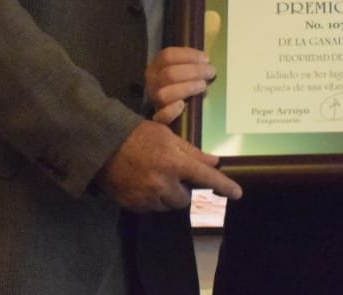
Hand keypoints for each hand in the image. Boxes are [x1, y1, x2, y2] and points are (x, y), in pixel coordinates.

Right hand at [97, 120, 242, 211]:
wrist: (103, 146)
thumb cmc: (138, 135)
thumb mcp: (167, 136)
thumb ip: (191, 151)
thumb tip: (214, 162)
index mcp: (175, 163)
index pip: (206, 178)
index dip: (224, 186)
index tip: (238, 193)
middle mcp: (164, 184)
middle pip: (186, 198)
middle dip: (183, 189)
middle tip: (173, 174)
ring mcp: (148, 197)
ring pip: (169, 205)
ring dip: (168, 195)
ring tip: (156, 178)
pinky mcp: (134, 205)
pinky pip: (152, 208)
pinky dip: (153, 199)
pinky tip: (143, 184)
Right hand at [145, 47, 214, 124]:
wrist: (168, 107)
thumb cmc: (181, 81)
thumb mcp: (181, 67)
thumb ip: (189, 62)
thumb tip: (205, 60)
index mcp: (156, 65)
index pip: (167, 56)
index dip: (188, 56)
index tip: (206, 59)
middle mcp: (152, 81)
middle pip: (169, 74)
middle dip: (193, 71)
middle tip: (210, 72)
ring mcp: (154, 99)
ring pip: (165, 94)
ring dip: (187, 88)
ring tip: (203, 85)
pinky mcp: (158, 117)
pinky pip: (161, 116)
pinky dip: (171, 111)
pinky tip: (182, 105)